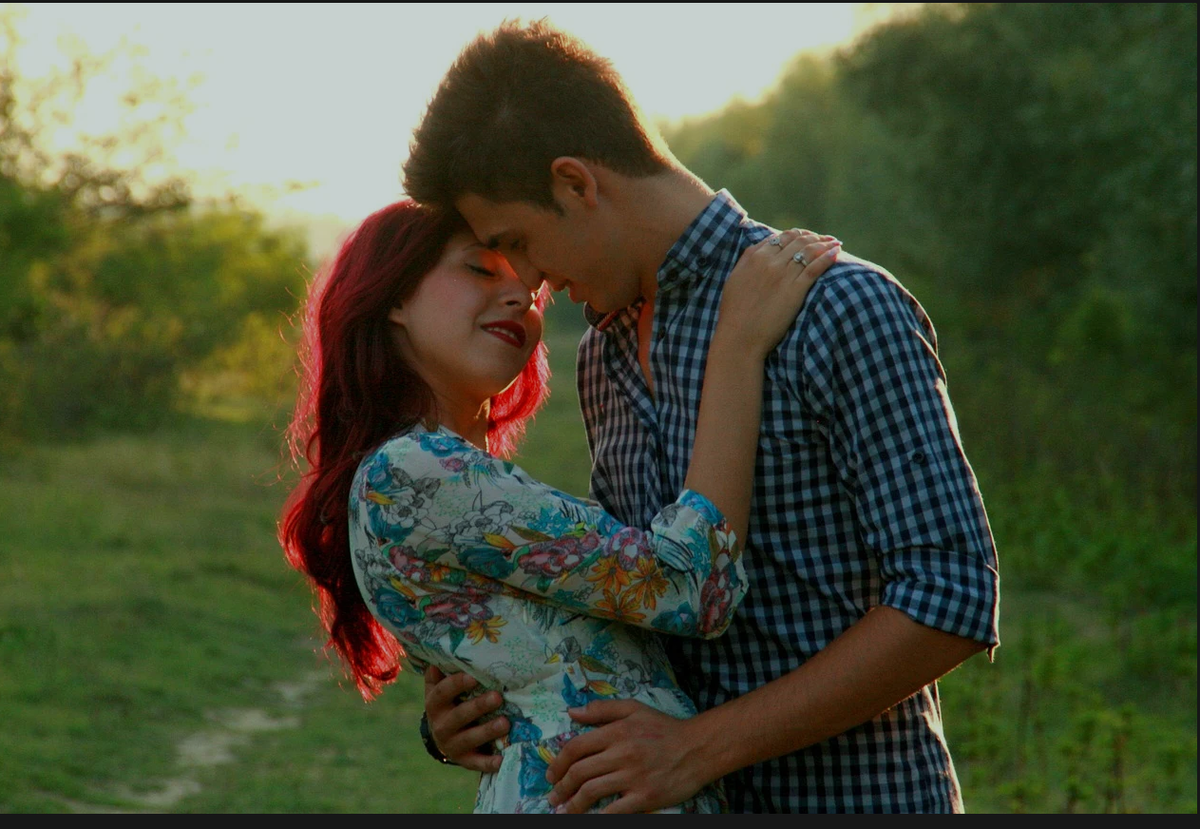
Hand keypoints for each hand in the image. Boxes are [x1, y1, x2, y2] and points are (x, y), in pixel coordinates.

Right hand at [423, 666, 508, 771]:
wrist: (443, 736)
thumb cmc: (449, 702)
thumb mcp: (441, 687)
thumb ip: (443, 671)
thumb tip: (445, 647)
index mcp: (435, 703)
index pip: (442, 692)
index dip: (457, 684)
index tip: (474, 676)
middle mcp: (440, 725)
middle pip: (459, 716)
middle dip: (478, 706)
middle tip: (498, 697)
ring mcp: (451, 744)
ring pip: (469, 739)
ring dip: (487, 731)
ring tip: (506, 723)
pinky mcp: (463, 760)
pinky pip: (476, 763)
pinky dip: (488, 763)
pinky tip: (501, 760)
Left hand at [545, 700, 708, 813]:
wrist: (698, 749)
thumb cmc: (664, 728)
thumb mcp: (634, 709)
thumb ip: (602, 709)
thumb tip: (571, 712)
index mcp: (617, 731)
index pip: (576, 747)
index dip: (558, 762)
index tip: (551, 774)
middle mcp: (622, 753)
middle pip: (580, 771)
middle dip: (560, 786)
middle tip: (552, 796)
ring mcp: (633, 776)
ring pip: (591, 791)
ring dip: (572, 804)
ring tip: (562, 811)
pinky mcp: (645, 797)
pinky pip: (614, 810)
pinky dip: (597, 816)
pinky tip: (588, 818)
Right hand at [717, 228, 840, 357]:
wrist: (739, 336)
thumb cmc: (734, 313)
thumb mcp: (735, 280)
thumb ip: (746, 261)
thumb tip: (758, 249)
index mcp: (754, 257)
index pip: (781, 236)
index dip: (798, 234)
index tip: (808, 237)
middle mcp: (769, 262)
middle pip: (798, 240)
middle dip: (815, 236)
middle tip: (826, 239)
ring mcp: (783, 275)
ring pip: (809, 250)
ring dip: (825, 243)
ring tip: (835, 243)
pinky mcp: (795, 290)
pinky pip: (815, 268)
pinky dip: (827, 257)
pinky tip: (836, 253)